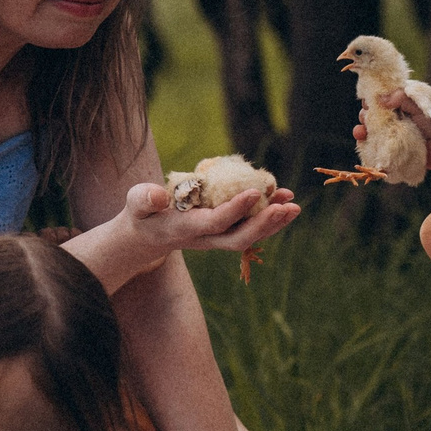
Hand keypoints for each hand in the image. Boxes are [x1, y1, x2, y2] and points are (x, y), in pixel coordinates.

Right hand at [119, 180, 300, 260]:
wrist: (149, 235)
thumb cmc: (142, 214)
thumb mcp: (136, 204)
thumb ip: (144, 199)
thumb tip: (158, 195)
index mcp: (186, 229)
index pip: (215, 222)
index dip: (236, 209)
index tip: (255, 191)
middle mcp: (206, 239)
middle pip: (240, 238)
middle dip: (265, 224)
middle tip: (287, 206)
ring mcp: (217, 239)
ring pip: (250, 236)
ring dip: (274, 222)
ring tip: (294, 205)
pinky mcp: (225, 233)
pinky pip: (251, 229)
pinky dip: (269, 218)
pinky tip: (284, 202)